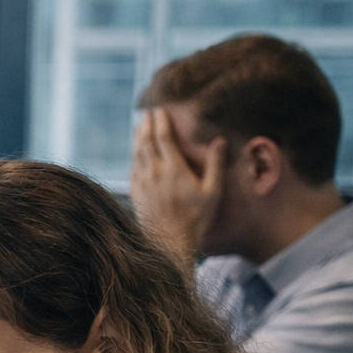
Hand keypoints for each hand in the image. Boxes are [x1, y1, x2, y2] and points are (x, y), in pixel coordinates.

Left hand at [129, 107, 225, 265]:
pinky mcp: (136, 194)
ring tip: (139, 127)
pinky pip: (133, 169)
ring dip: (138, 138)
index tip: (160, 110)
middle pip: (146, 142)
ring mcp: (142, 183)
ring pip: (137, 154)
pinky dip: (134, 156)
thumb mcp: (212, 192)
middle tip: (148, 113)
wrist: (169, 242)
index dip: (161, 122)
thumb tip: (219, 140)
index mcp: (174, 169)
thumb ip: (215, 165)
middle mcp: (154, 173)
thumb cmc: (195, 218)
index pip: (164, 138)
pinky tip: (137, 154)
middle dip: (147, 125)